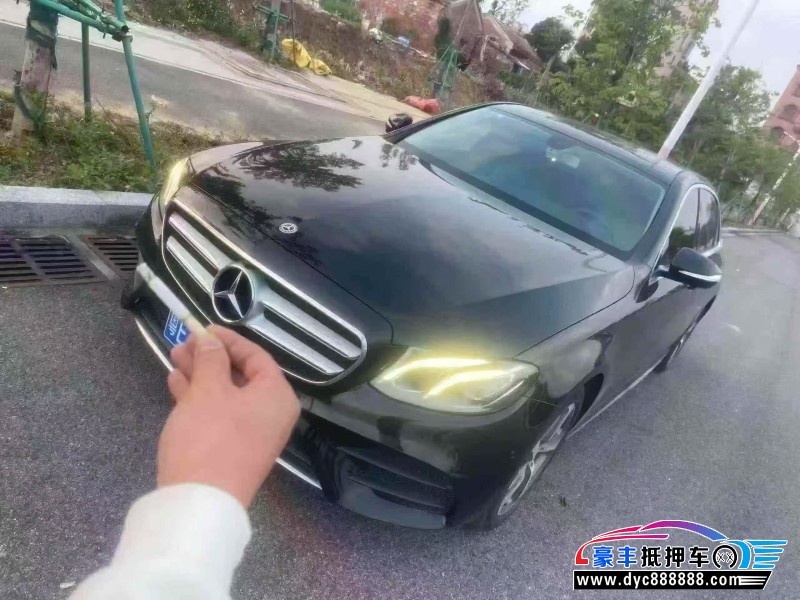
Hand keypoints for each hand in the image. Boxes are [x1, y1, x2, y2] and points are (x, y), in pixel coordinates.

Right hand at [159, 325, 299, 506]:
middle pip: (241, 375)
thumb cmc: (210, 437)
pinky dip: (199, 397)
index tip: (201, 328)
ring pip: (226, 394)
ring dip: (201, 374)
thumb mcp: (208, 390)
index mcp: (277, 396)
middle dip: (210, 357)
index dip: (228, 339)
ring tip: (174, 357)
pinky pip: (218, 413)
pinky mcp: (232, 449)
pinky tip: (175, 383)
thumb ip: (210, 358)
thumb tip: (208, 338)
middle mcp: (271, 414)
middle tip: (182, 343)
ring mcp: (252, 434)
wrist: (198, 503)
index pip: (257, 356)